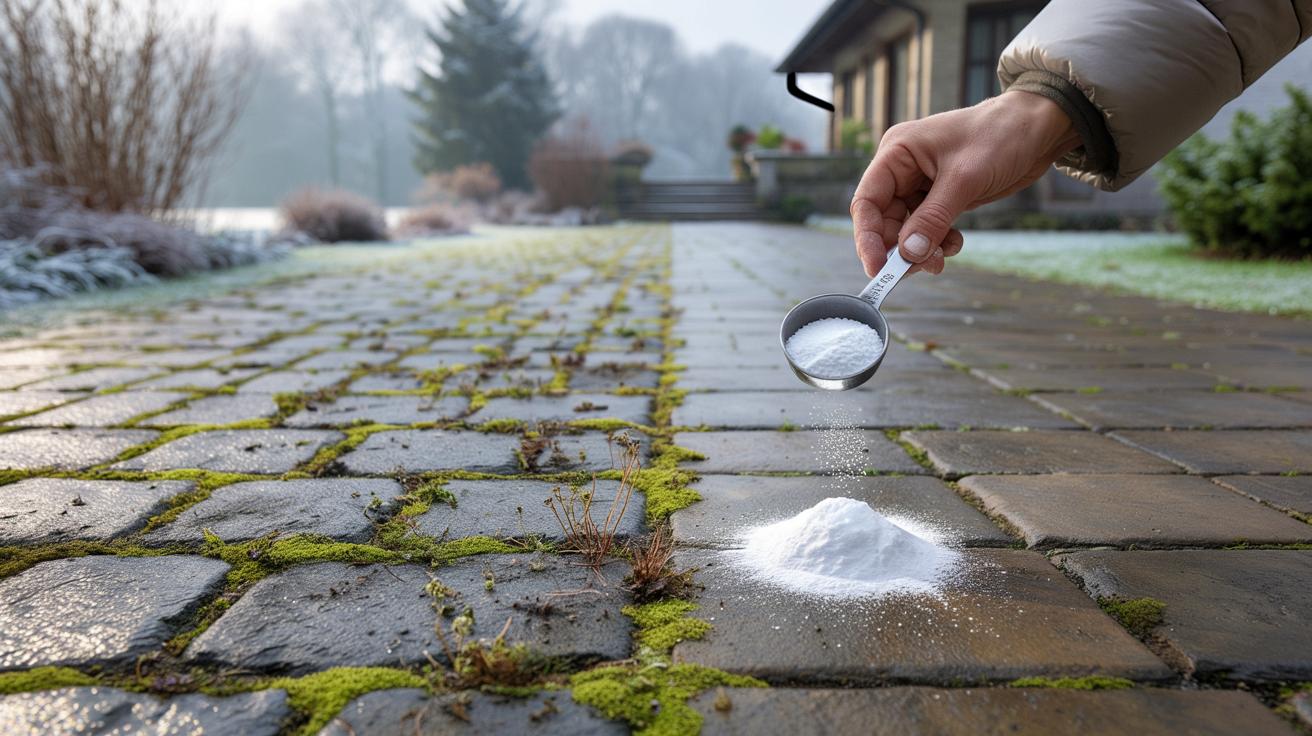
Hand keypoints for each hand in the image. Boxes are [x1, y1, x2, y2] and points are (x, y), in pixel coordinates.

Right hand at [850, 89, 1079, 275]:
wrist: (1040, 128)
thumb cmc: (1001, 135)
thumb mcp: (965, 178)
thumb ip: (933, 218)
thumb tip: (908, 254)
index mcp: (897, 153)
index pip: (867, 202)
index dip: (868, 237)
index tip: (878, 267)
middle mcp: (903, 169)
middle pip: (885, 221)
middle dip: (901, 248)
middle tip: (921, 268)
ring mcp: (922, 184)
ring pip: (907, 229)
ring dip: (921, 249)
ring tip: (941, 260)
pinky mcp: (942, 197)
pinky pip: (929, 229)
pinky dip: (938, 243)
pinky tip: (954, 244)